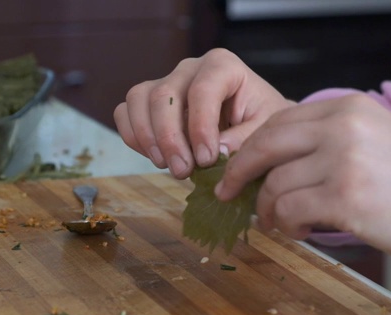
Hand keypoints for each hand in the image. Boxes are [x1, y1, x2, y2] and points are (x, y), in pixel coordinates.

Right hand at [113, 48, 292, 178]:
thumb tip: (217, 150)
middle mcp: (189, 68)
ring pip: (139, 100)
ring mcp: (165, 81)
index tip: (207, 160)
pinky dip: (133, 136)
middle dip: (170, 139)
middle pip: (164, 96)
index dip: (200, 127)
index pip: (203, 90)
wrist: (248, 119)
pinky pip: (125, 110)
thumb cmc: (258, 120)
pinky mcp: (148, 99)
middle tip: (183, 171)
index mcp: (222, 66)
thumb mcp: (264, 129)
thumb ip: (245, 138)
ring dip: (147, 138)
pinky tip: (155, 156)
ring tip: (167, 166)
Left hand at [215, 94, 390, 275]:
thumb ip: (324, 142)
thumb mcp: (373, 139)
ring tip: (282, 222)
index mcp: (347, 108)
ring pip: (274, 185)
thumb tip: (270, 167)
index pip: (278, 122)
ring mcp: (343, 159)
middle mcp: (343, 126)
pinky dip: (286, 225)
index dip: (249, 148)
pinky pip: (288, 210)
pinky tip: (301, 230)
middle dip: (238, 172)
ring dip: (268, 210)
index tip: (234, 168)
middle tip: (227, 193)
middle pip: (265, 145)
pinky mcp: (345, 196)